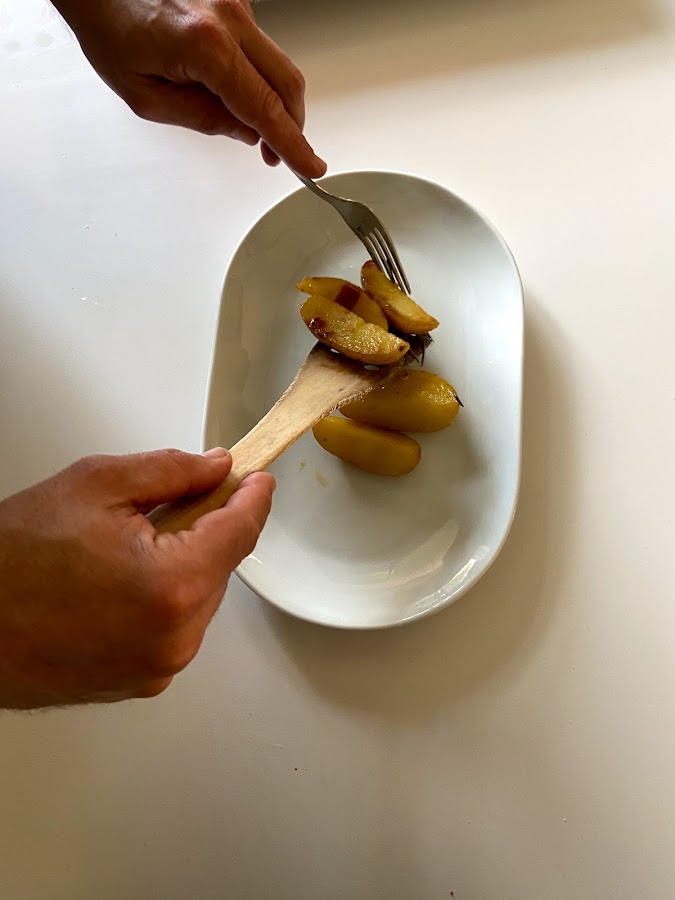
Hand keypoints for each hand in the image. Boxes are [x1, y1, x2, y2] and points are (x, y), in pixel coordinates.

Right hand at [0, 448, 273, 708]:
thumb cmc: (12, 560)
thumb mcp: (95, 486)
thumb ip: (171, 472)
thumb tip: (215, 469)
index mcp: (173, 585)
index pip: (241, 531)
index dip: (253, 497)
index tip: (258, 480)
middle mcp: (176, 637)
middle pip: (222, 565)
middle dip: (209, 527)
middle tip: (177, 502)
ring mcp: (159, 667)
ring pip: (199, 597)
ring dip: (185, 564)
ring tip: (130, 546)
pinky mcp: (140, 682)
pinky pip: (175, 627)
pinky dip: (164, 598)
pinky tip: (122, 580)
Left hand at [52, 0, 325, 176]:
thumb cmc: (110, 29)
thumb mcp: (147, 97)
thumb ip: (202, 119)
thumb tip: (245, 132)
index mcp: (206, 46)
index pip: (264, 107)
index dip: (292, 143)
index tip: (310, 165)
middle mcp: (228, 17)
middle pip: (286, 83)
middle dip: (290, 125)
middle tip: (277, 155)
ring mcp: (235, 4)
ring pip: (277, 65)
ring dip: (272, 101)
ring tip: (246, 124)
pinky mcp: (234, 1)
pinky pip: (260, 48)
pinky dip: (256, 76)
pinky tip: (230, 88)